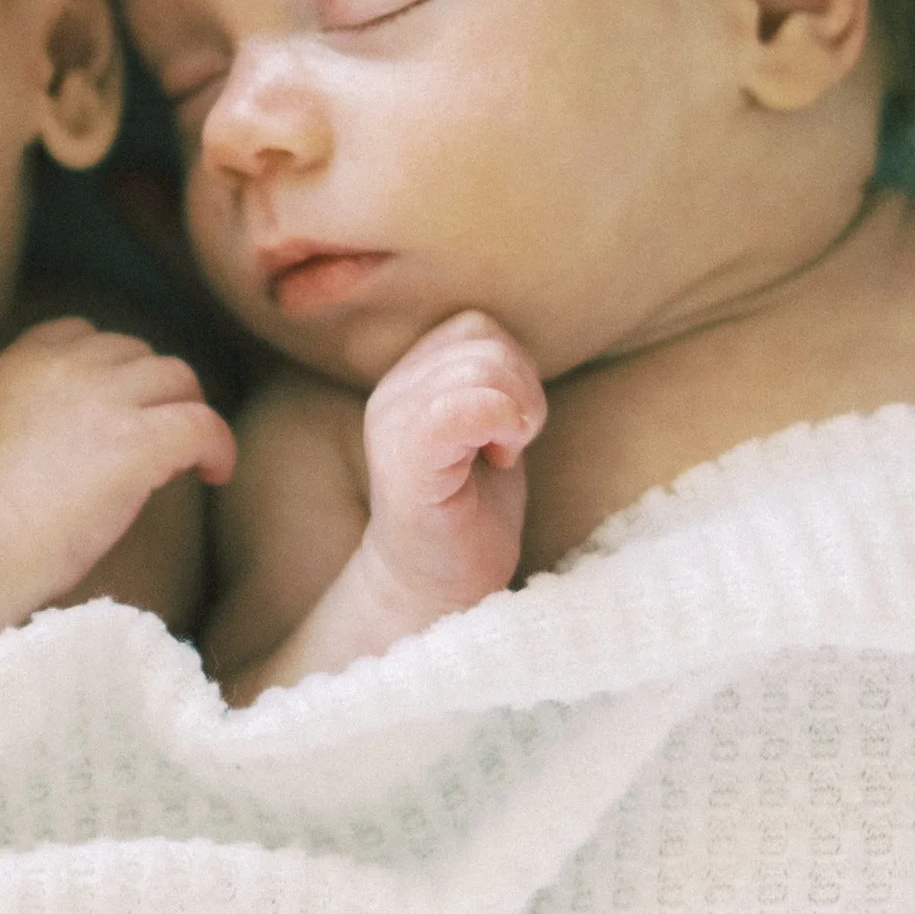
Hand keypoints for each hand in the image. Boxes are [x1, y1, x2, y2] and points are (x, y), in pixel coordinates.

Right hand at [0, 316, 235, 598]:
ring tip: (184, 454)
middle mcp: (69, 367)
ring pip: (178, 377)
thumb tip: (52, 428)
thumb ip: (16, 407)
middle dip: (148, 390)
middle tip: (151, 436)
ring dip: (185, 409)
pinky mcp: (141, 440)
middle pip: (136, 353)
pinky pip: (204, 424)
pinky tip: (214, 473)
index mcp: (24, 361)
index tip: (112, 405)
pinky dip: (217, 447)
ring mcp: (108, 400)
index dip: (106, 367)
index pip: (82, 333)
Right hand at [359, 308, 544, 622]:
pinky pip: (462, 407)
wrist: (435, 587)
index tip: (508, 430)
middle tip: (510, 446)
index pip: (475, 326)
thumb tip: (520, 348)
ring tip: (501, 454)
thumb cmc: (469, 512)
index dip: (513, 369)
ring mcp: (393, 425)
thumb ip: (494, 380)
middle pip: (484, 340)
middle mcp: (391, 392)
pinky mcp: (407, 463)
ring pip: (484, 365)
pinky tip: (498, 459)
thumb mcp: (488, 428)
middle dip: (523, 391)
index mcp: (408, 378)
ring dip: (518, 411)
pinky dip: (501, 422)